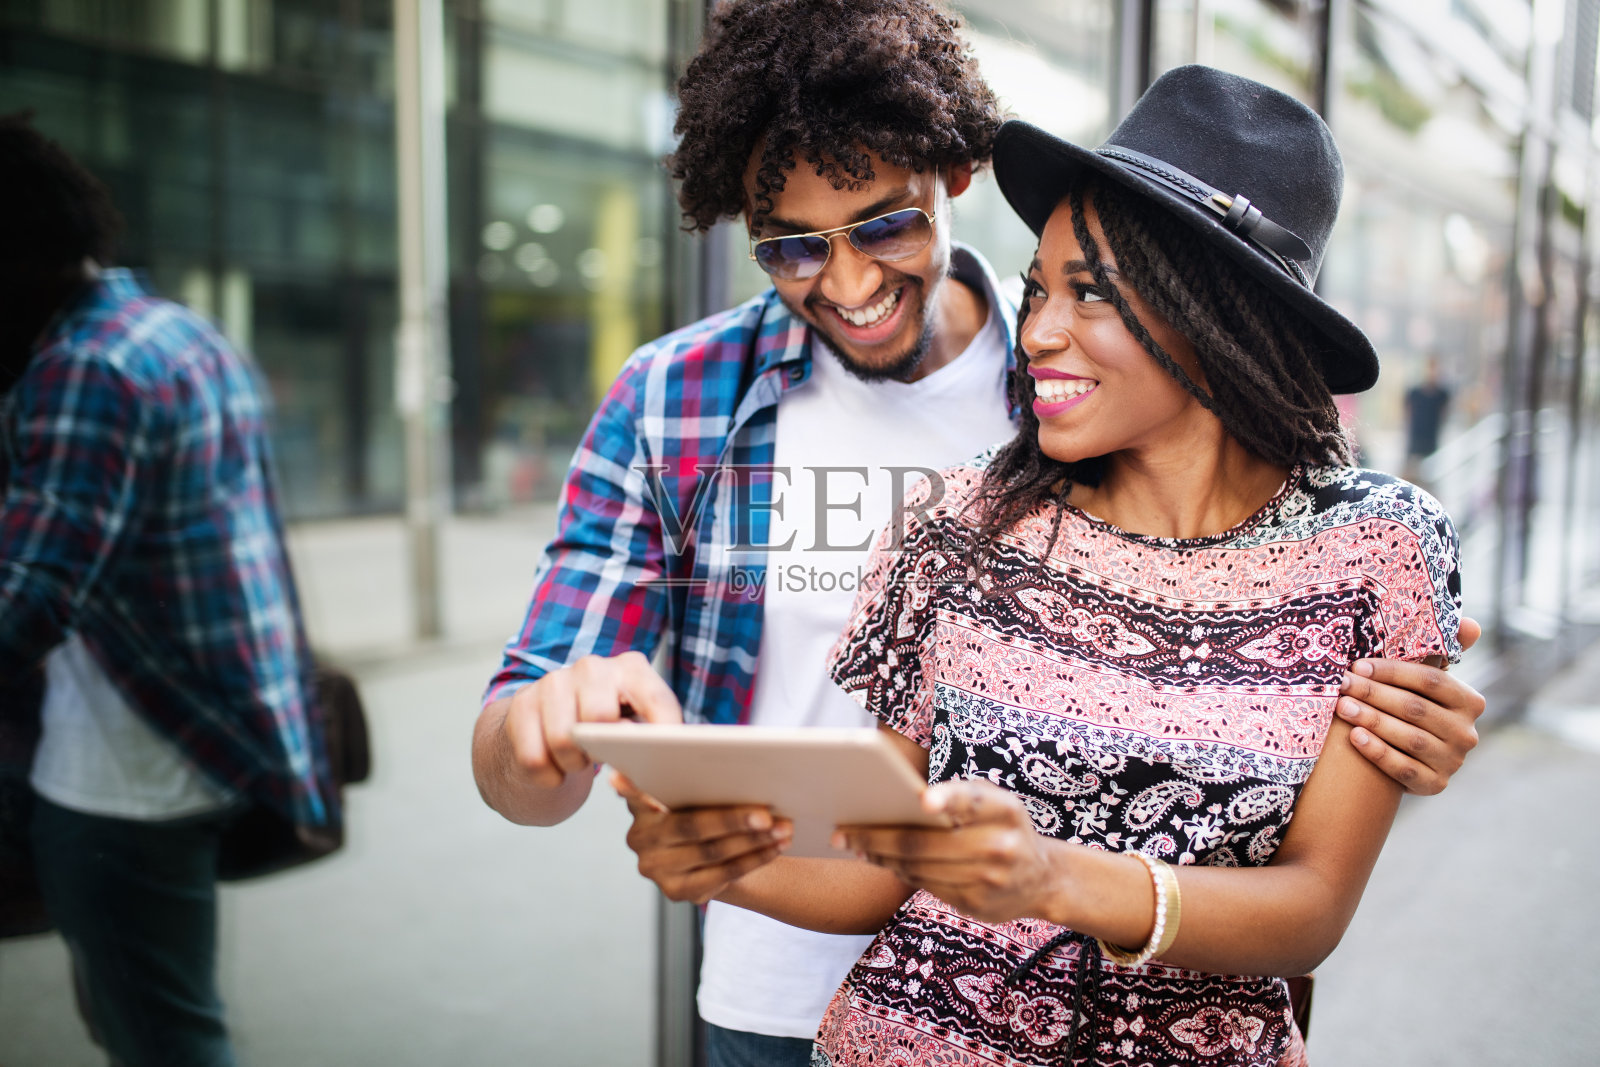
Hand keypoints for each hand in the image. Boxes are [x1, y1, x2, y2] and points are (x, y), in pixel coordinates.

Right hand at [498, 651, 681, 790]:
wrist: (545, 728)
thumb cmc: (604, 736)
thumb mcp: (634, 740)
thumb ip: (649, 763)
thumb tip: (639, 792)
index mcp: (632, 669)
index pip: (657, 700)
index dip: (663, 736)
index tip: (664, 766)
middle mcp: (593, 667)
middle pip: (601, 717)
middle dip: (604, 751)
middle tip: (601, 758)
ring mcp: (554, 681)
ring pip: (563, 741)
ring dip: (572, 765)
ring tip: (576, 761)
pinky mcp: (522, 703)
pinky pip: (534, 759)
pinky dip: (547, 777)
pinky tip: (553, 767)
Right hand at [613, 772, 791, 904]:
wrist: (716, 854)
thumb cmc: (705, 808)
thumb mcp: (694, 789)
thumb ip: (692, 778)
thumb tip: (726, 762)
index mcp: (639, 804)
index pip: (636, 792)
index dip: (629, 786)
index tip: (620, 776)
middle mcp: (640, 838)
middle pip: (690, 826)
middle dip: (733, 819)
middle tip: (767, 813)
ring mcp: (656, 868)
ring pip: (712, 852)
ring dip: (753, 841)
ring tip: (783, 828)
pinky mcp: (677, 891)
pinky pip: (723, 875)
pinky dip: (754, 859)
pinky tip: (775, 847)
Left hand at [837, 778, 1058, 924]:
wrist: (1042, 880)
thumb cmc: (1006, 828)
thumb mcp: (998, 804)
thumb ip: (962, 798)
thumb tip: (907, 803)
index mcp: (1006, 812)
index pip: (974, 801)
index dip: (949, 799)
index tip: (922, 800)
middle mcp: (1001, 846)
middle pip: (926, 843)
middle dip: (878, 837)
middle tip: (844, 831)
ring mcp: (988, 881)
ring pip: (920, 868)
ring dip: (881, 856)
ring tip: (855, 845)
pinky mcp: (975, 905)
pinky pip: (926, 886)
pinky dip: (900, 871)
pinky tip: (882, 860)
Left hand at [1336, 616, 1484, 794]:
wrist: (1404, 756)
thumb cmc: (1410, 705)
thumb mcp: (1425, 681)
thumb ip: (1442, 651)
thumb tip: (1472, 624)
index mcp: (1469, 701)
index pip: (1431, 681)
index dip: (1392, 672)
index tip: (1358, 665)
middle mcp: (1467, 733)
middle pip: (1416, 709)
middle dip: (1374, 694)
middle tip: (1342, 684)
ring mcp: (1453, 761)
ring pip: (1410, 738)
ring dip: (1372, 720)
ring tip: (1342, 707)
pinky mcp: (1436, 785)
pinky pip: (1404, 768)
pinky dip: (1378, 752)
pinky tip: (1354, 737)